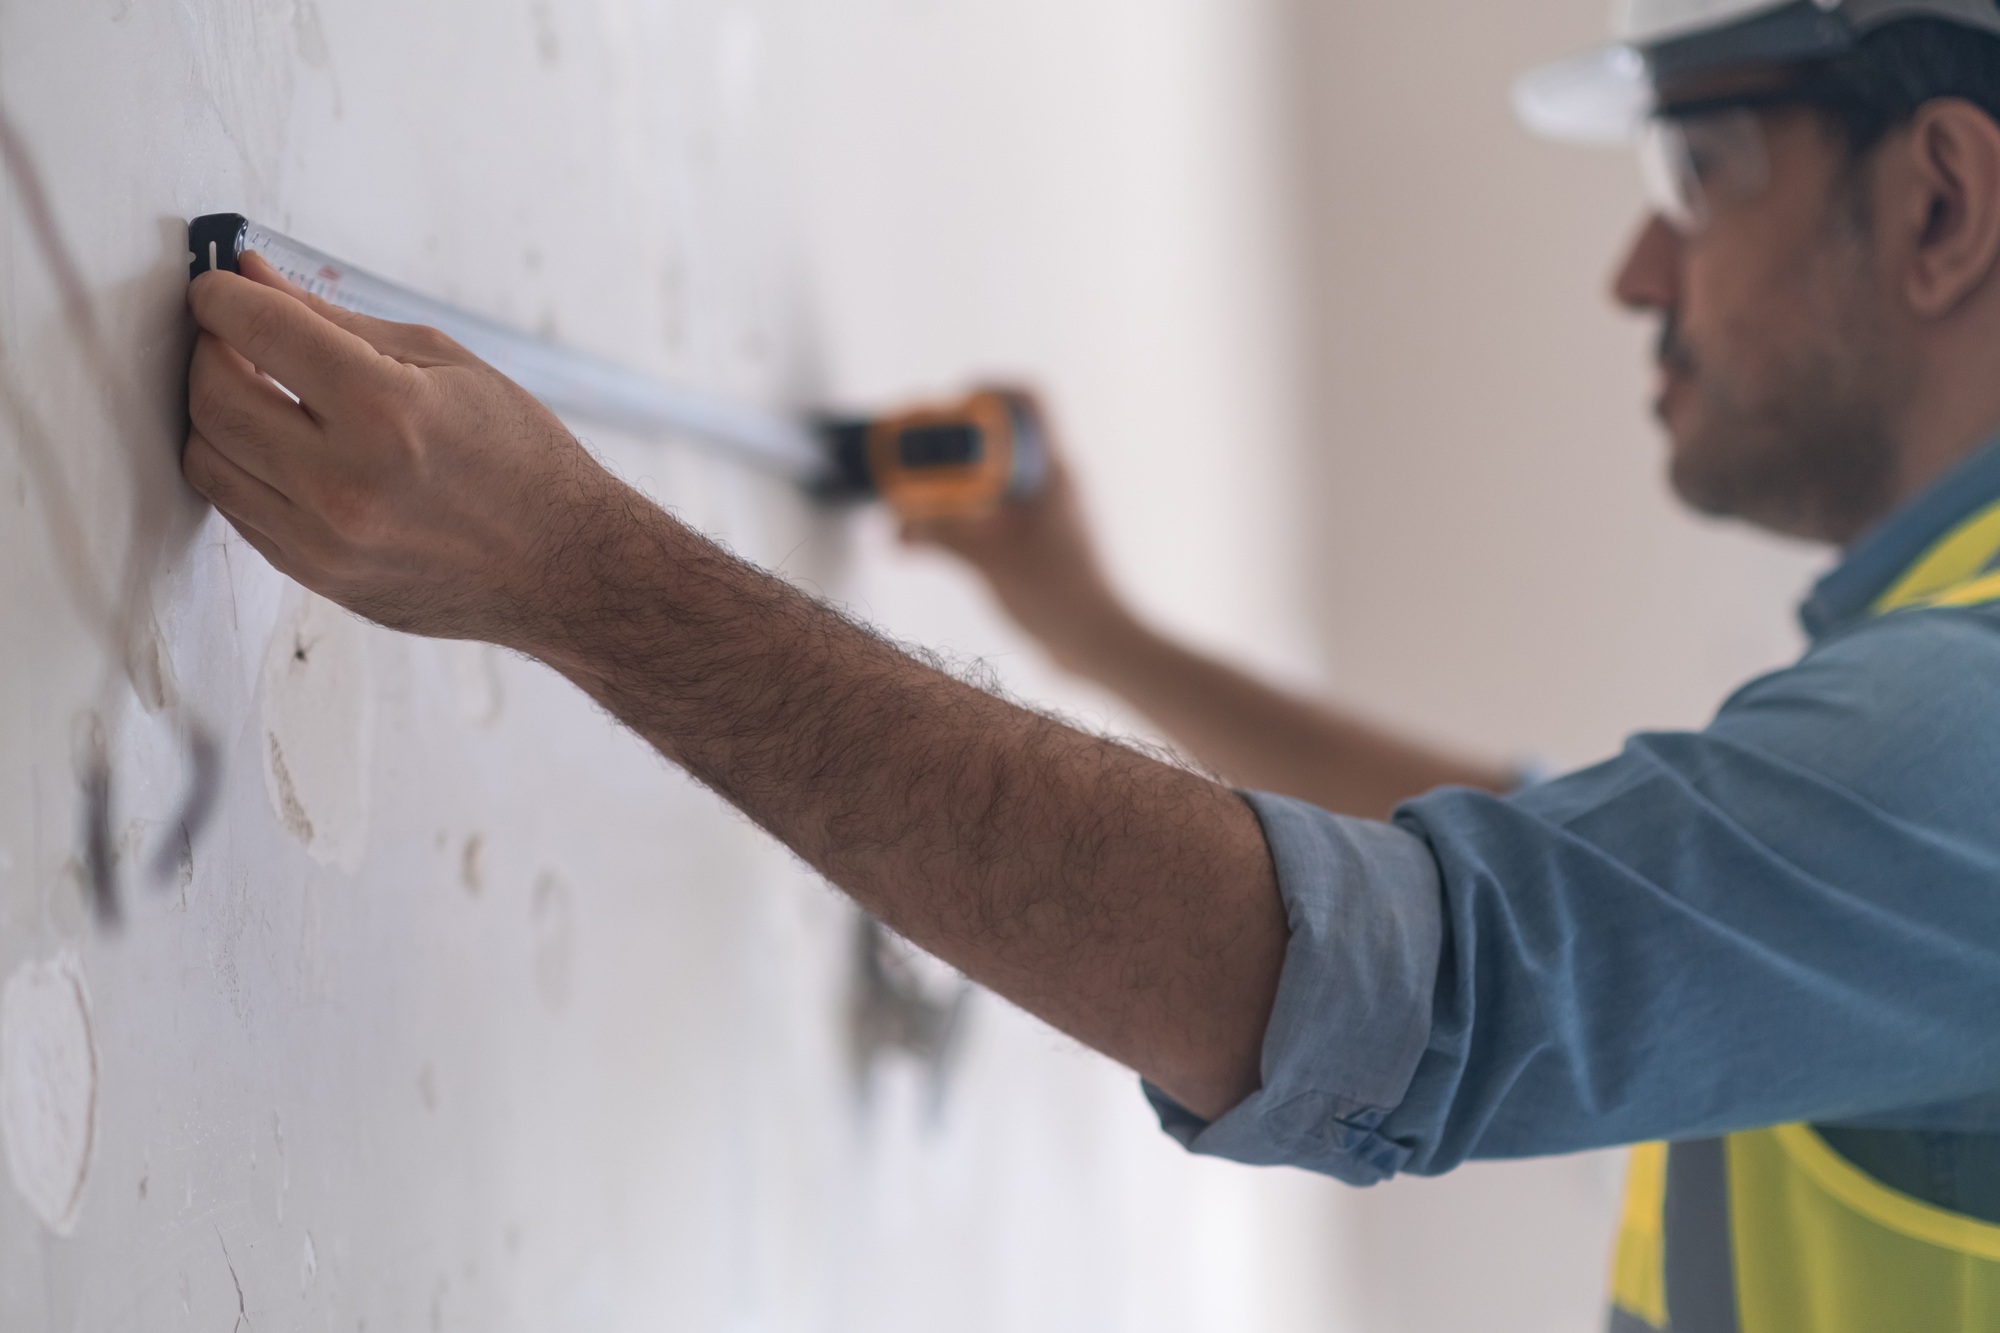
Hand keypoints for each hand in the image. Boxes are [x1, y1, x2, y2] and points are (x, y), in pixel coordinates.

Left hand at [183, 252, 630, 649]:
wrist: (565, 568)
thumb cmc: (522, 460)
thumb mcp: (447, 364)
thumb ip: (337, 320)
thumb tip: (253, 277)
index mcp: (388, 409)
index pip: (257, 329)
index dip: (220, 296)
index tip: (219, 289)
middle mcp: (346, 480)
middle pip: (212, 396)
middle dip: (210, 350)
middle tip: (237, 337)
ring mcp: (325, 539)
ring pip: (207, 458)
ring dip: (216, 412)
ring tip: (258, 392)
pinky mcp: (317, 576)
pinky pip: (236, 508)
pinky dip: (242, 466)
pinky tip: (281, 447)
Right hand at [900, 390, 1132, 670]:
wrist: (1099, 646)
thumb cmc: (1062, 598)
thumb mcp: (991, 563)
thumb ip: (942, 540)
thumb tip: (900, 526)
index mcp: (1054, 472)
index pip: (1030, 402)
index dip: (990, 389)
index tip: (951, 400)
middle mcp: (1054, 485)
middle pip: (998, 444)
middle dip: (949, 452)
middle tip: (911, 464)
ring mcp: (1047, 515)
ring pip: (990, 487)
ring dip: (947, 496)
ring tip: (904, 519)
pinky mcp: (1038, 545)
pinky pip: (992, 520)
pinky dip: (959, 525)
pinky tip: (922, 546)